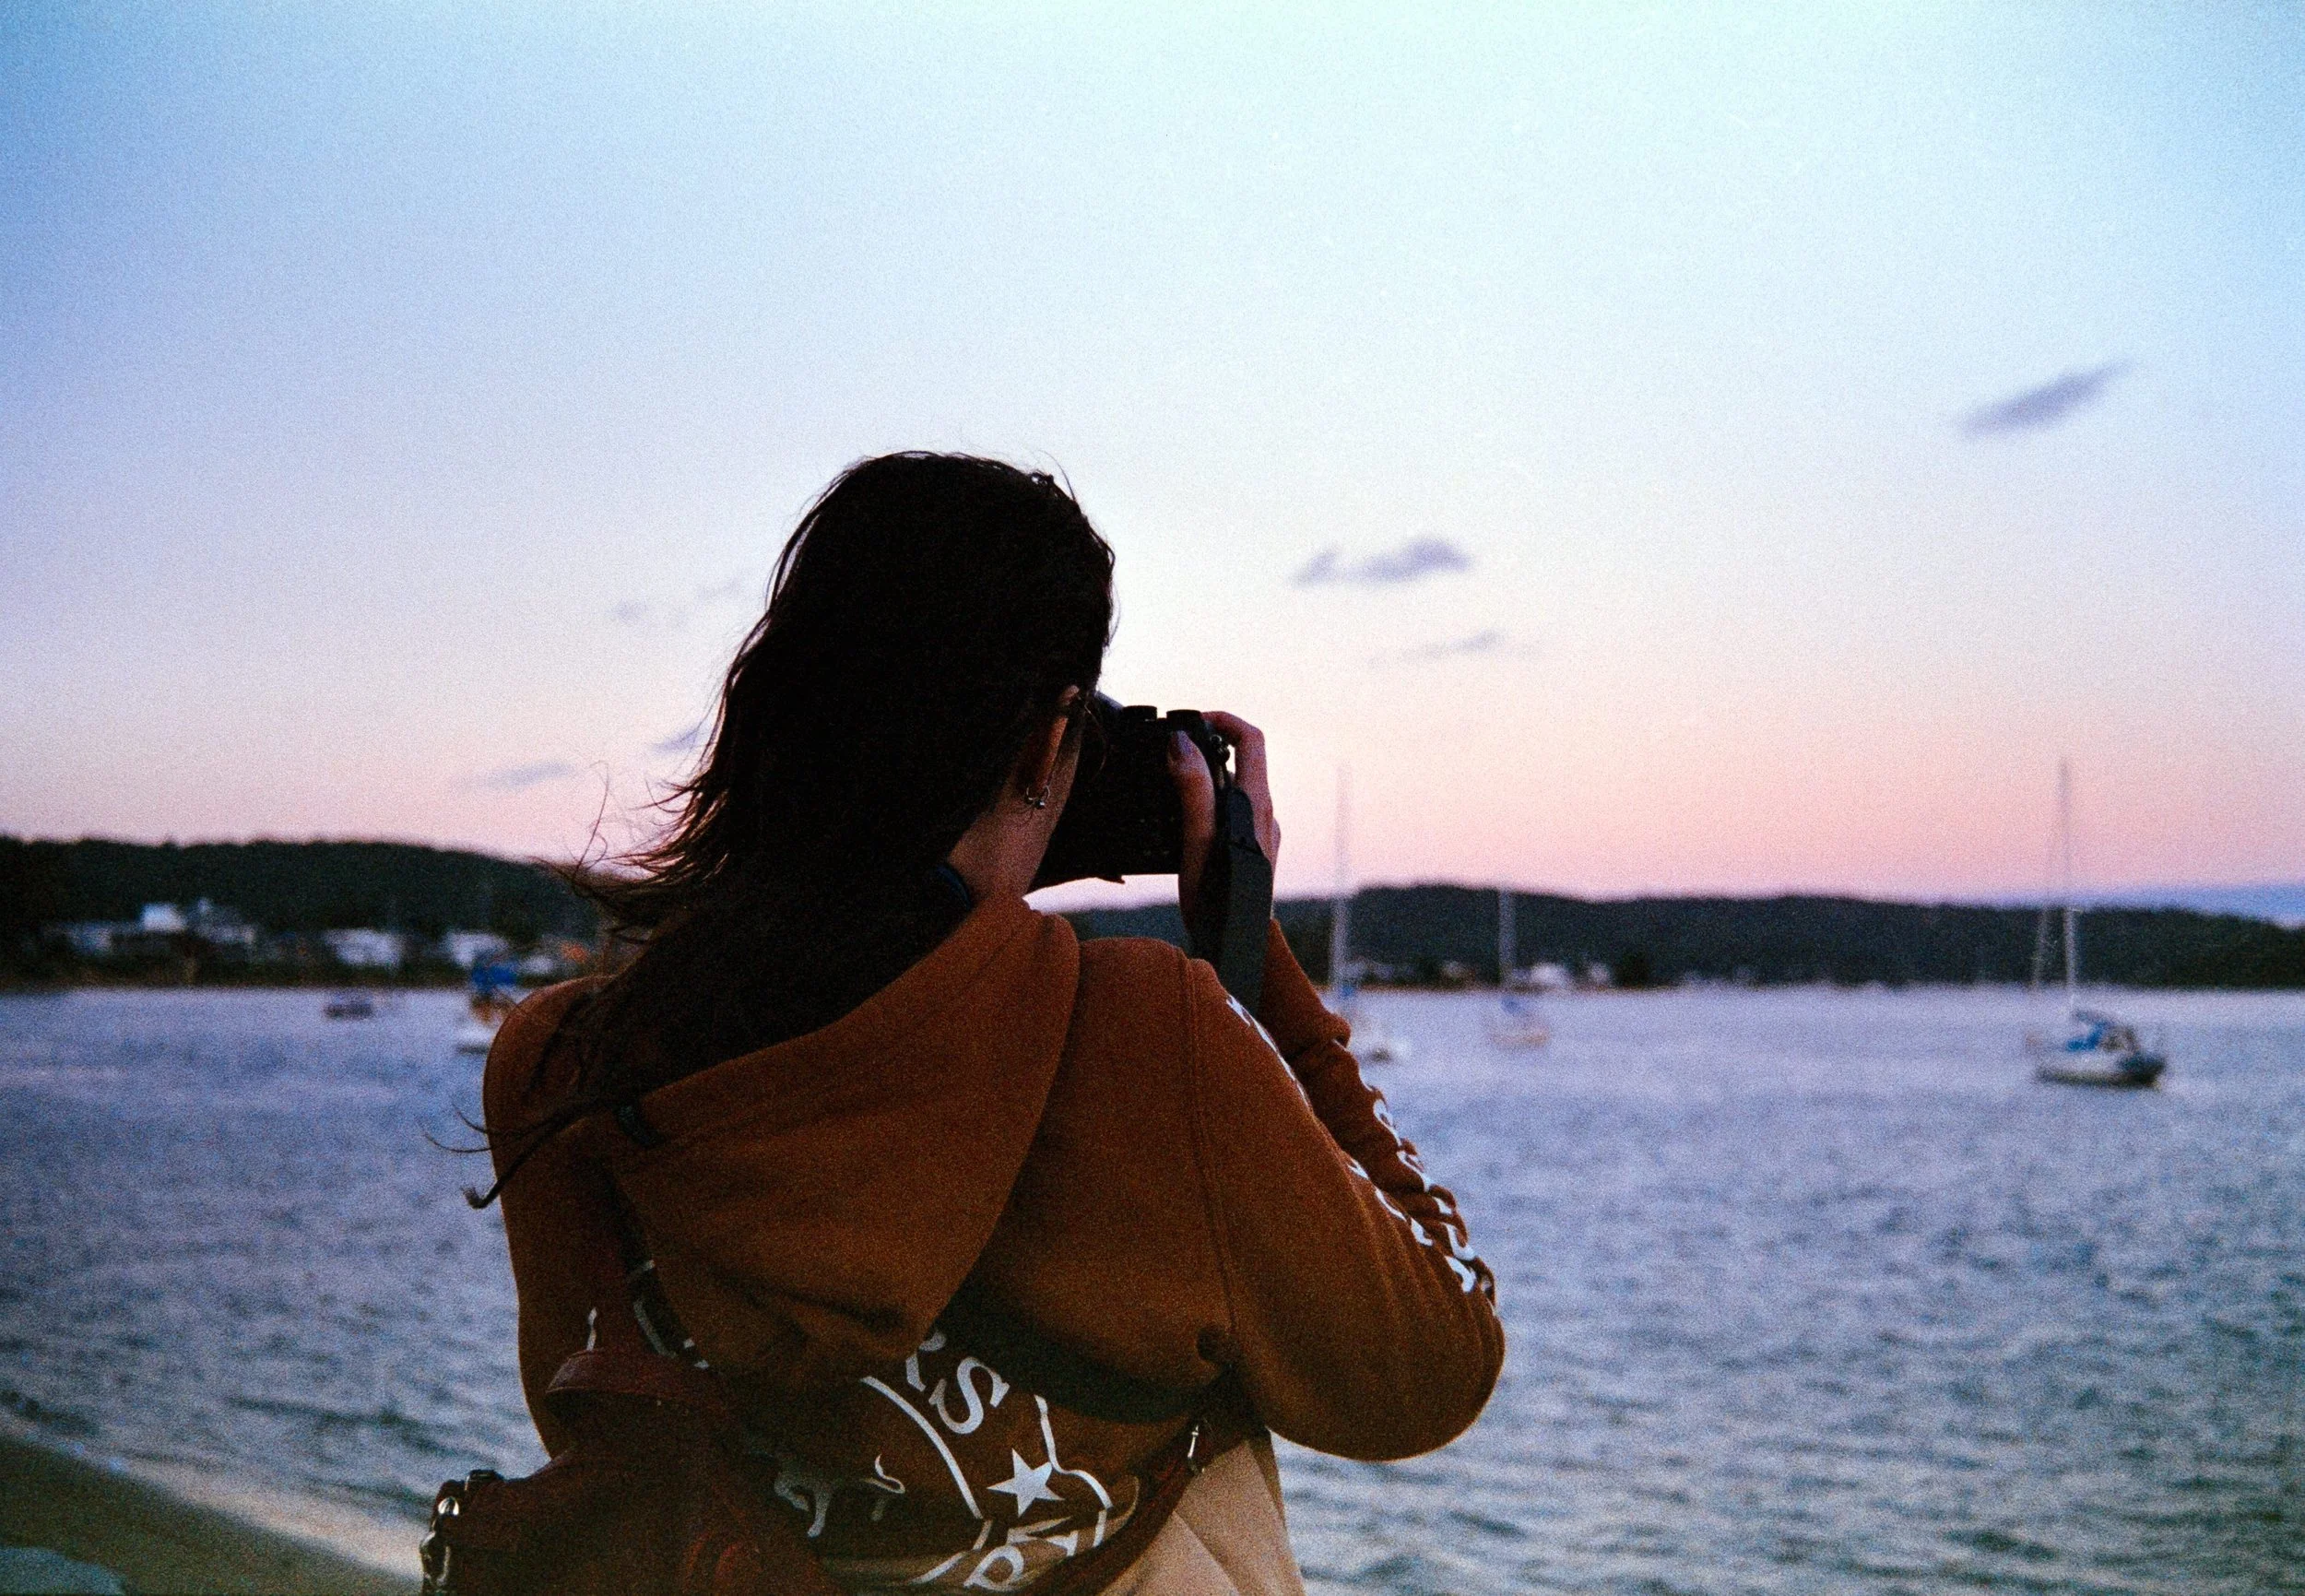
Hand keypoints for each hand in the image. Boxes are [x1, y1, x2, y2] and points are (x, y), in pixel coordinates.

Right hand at [1170, 711, 1281, 926]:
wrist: (1237, 947)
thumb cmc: (1218, 901)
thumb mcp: (1197, 841)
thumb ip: (1193, 789)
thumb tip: (1182, 743)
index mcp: (1255, 804)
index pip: (1251, 739)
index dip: (1224, 720)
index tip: (1193, 721)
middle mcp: (1265, 814)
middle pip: (1241, 762)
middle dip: (1206, 751)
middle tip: (1170, 757)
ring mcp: (1262, 833)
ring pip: (1234, 789)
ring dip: (1205, 781)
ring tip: (1171, 792)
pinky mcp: (1254, 850)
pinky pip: (1232, 813)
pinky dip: (1210, 805)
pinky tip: (1186, 826)